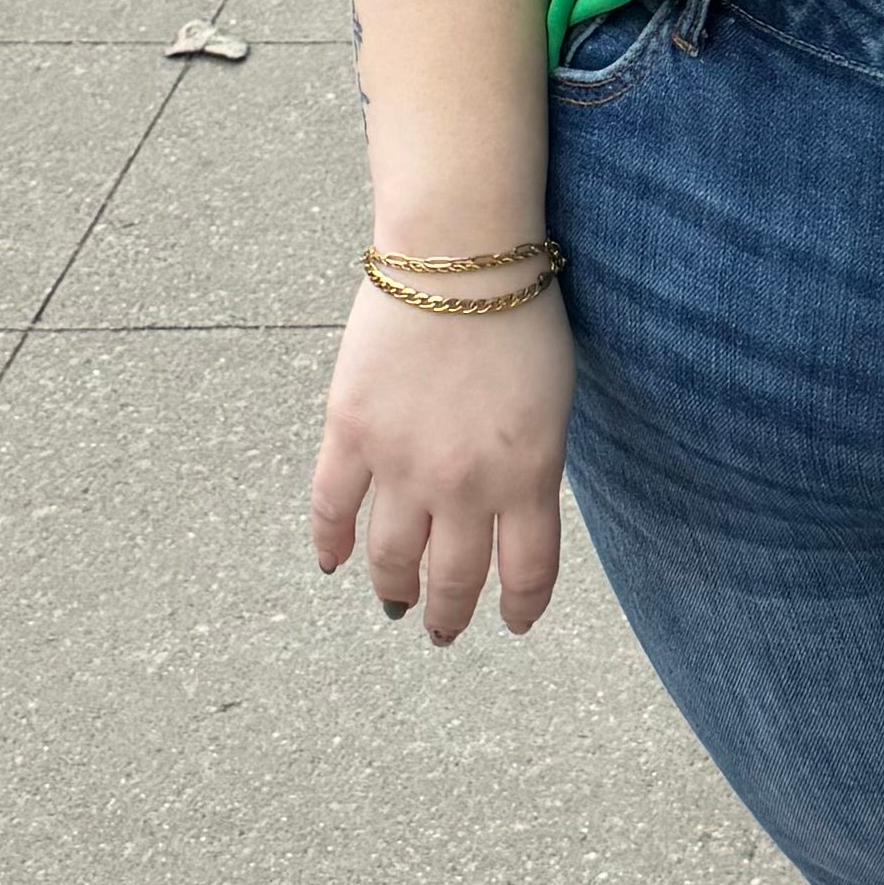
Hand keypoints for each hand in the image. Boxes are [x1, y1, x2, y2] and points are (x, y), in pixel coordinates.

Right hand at [309, 279, 572, 644]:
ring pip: (390, 557)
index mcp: (529, 475)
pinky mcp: (352, 433)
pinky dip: (330, 541)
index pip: (527, 572)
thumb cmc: (521, 312)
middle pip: (455, 578)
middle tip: (443, 630)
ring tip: (397, 604)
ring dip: (394, 589)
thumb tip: (509, 503)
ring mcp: (403, 463)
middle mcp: (465, 485)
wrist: (461, 255)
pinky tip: (332, 562)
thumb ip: (532, 462)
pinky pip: (332, 506)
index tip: (514, 623)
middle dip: (450, 613)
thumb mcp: (554, 402)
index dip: (520, 607)